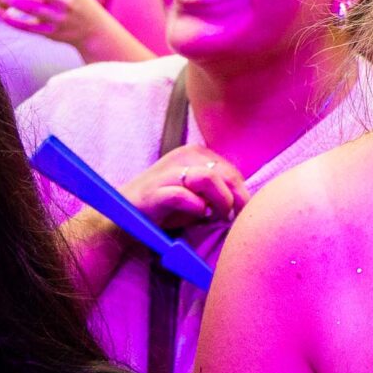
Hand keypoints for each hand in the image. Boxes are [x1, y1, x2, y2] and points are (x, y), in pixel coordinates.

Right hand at [121, 144, 249, 234]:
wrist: (125, 217)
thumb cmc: (167, 206)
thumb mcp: (198, 193)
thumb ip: (220, 191)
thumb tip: (247, 202)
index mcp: (196, 153)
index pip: (232, 172)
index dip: (242, 194)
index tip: (241, 213)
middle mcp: (183, 156)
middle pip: (225, 174)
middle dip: (235, 199)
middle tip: (232, 219)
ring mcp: (167, 173)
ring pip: (207, 178)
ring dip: (220, 201)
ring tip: (217, 216)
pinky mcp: (154, 192)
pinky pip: (182, 196)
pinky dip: (196, 208)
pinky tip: (199, 216)